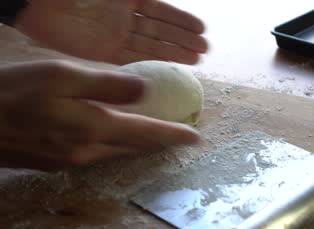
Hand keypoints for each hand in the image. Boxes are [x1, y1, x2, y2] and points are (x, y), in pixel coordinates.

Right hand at [0, 60, 199, 169]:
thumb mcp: (60, 74)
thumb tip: (145, 90)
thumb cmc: (11, 92)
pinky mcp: (55, 161)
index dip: (173, 135)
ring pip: (117, 152)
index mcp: (92, 128)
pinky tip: (116, 137)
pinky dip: (116, 145)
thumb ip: (106, 83)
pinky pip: (98, 154)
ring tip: (156, 137)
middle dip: (160, 142)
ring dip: (140, 145)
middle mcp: (86, 151)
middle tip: (180, 137)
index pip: (146, 134)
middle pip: (135, 148)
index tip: (195, 138)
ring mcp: (70, 159)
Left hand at [15, 0, 207, 64]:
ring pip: (151, 46)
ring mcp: (115, 36)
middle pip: (160, 30)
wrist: (39, 4)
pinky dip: (151, 63)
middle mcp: (125, 17)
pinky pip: (133, 59)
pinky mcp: (103, 53)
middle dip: (183, 39)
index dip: (182, 20)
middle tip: (205, 50)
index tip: (202, 29)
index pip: (162, 10)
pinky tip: (169, 68)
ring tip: (197, 60)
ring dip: (174, 52)